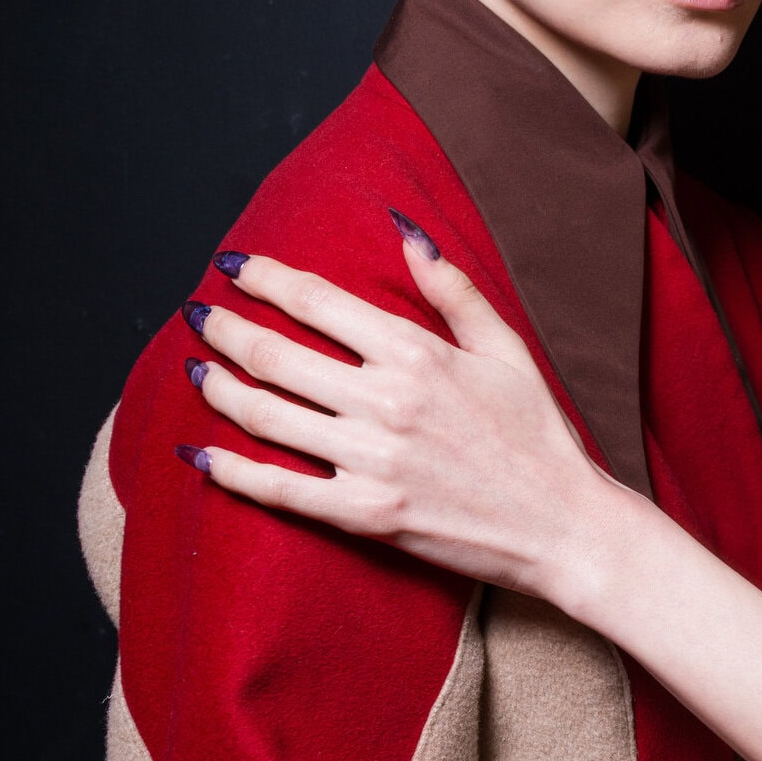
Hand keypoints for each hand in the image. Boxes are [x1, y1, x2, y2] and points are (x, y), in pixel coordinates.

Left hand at [180, 231, 602, 592]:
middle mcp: (385, 402)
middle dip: (224, 329)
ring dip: (218, 390)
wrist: (564, 527)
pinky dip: (231, 472)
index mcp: (417, 353)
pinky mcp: (364, 516)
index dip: (264, 279)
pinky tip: (201, 458)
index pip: (317, 302)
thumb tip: (404, 233)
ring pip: (265, 416)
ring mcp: (370, 462)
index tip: (233, 268)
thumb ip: (451, 290)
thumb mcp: (506, 349)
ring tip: (197, 372)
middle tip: (199, 316)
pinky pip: (279, 490)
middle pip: (274, 355)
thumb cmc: (539, 436)